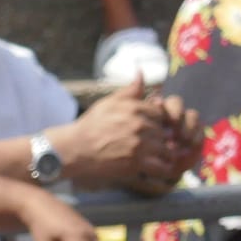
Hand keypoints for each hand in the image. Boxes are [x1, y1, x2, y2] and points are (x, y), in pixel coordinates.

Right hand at [47, 78, 196, 195]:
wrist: (74, 149)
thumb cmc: (90, 126)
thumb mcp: (108, 102)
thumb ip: (129, 90)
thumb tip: (141, 72)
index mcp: (135, 108)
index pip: (161, 114)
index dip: (157, 122)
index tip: (149, 129)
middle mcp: (140, 125)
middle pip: (165, 131)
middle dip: (160, 138)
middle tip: (151, 144)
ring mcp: (139, 145)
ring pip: (166, 148)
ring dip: (163, 153)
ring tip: (153, 156)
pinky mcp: (135, 163)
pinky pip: (161, 166)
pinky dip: (163, 168)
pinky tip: (156, 166)